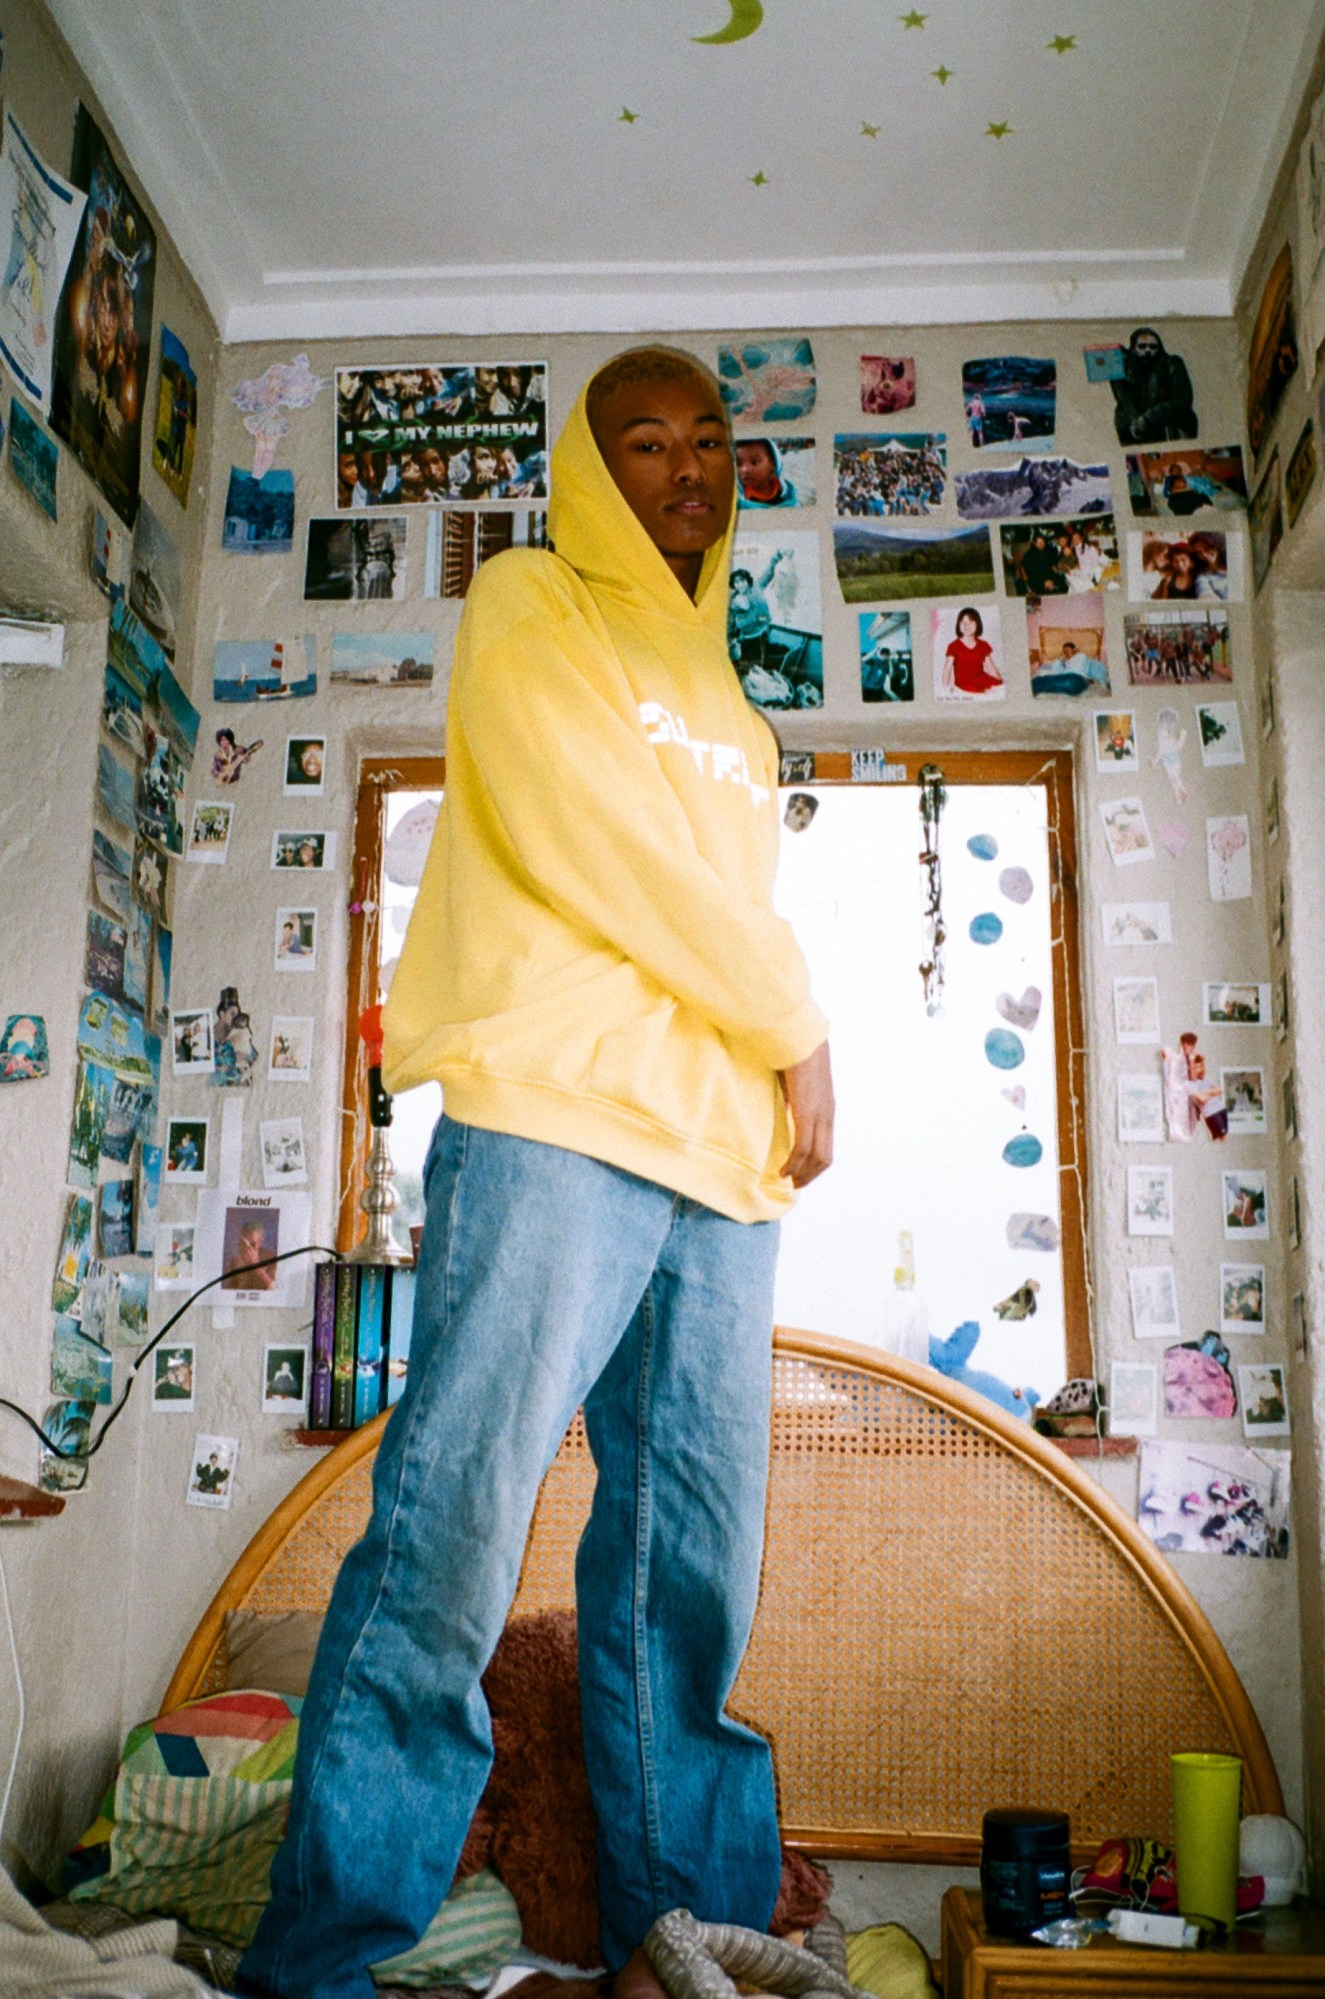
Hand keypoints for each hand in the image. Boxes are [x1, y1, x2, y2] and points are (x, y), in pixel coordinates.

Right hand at [779, 1041, 833, 1187]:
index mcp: (826, 1109)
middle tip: (794, 1184)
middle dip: (810, 1175)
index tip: (799, 1173)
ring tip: (787, 1180)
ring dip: (802, 1173)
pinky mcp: (806, 1113)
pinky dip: (794, 1163)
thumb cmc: (794, 1055)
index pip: (826, 1146)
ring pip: (816, 1157)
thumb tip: (784, 1110)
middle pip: (825, 1158)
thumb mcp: (796, 1084)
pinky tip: (783, 1170)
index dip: (814, 1165)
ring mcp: (819, 1115)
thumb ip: (794, 1100)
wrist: (798, 1037)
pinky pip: (802, 1147)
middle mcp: (827, 1115)